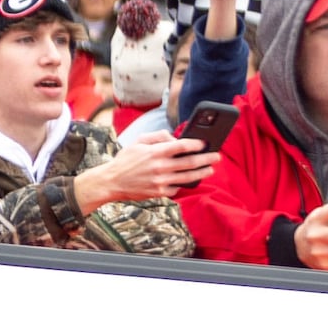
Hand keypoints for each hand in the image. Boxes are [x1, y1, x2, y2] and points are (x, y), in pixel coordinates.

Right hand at [73, 134, 210, 208]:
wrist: (111, 182)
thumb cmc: (125, 160)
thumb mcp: (138, 141)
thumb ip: (157, 136)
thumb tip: (173, 138)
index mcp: (155, 152)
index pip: (181, 146)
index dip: (196, 144)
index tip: (204, 143)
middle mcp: (160, 167)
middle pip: (189, 162)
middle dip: (206, 159)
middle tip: (216, 157)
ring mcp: (160, 181)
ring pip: (188, 177)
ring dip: (202, 173)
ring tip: (210, 169)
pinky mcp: (159, 192)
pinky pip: (177, 188)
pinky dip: (184, 184)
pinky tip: (189, 180)